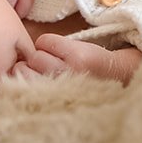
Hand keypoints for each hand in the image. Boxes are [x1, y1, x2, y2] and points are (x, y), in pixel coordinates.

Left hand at [19, 33, 141, 84]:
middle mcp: (69, 73)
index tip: (56, 49)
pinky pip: (29, 88)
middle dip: (38, 58)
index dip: (47, 44)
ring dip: (31, 72)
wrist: (114, 85)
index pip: (43, 41)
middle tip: (50, 62)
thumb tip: (28, 50)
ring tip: (44, 74)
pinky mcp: (55, 101)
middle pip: (34, 58)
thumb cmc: (93, 62)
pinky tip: (42, 85)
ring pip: (26, 74)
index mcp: (78, 55)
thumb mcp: (81, 46)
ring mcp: (61, 89)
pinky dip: (30, 85)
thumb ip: (56, 46)